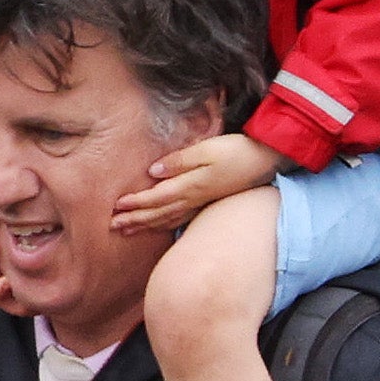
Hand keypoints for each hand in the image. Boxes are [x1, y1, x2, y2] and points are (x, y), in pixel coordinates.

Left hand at [100, 130, 281, 241]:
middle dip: (134, 220)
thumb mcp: (207, 149)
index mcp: (190, 185)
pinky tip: (158, 226)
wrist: (267, 160)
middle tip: (113, 227)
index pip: (155, 198)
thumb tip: (153, 172)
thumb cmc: (237, 151)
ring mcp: (200, 202)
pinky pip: (180, 218)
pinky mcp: (208, 202)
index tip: (116, 208)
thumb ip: (179, 161)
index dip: (135, 204)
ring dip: (146, 225)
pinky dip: (165, 224)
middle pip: (157, 213)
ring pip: (167, 219)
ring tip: (127, 231)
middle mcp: (192, 198)